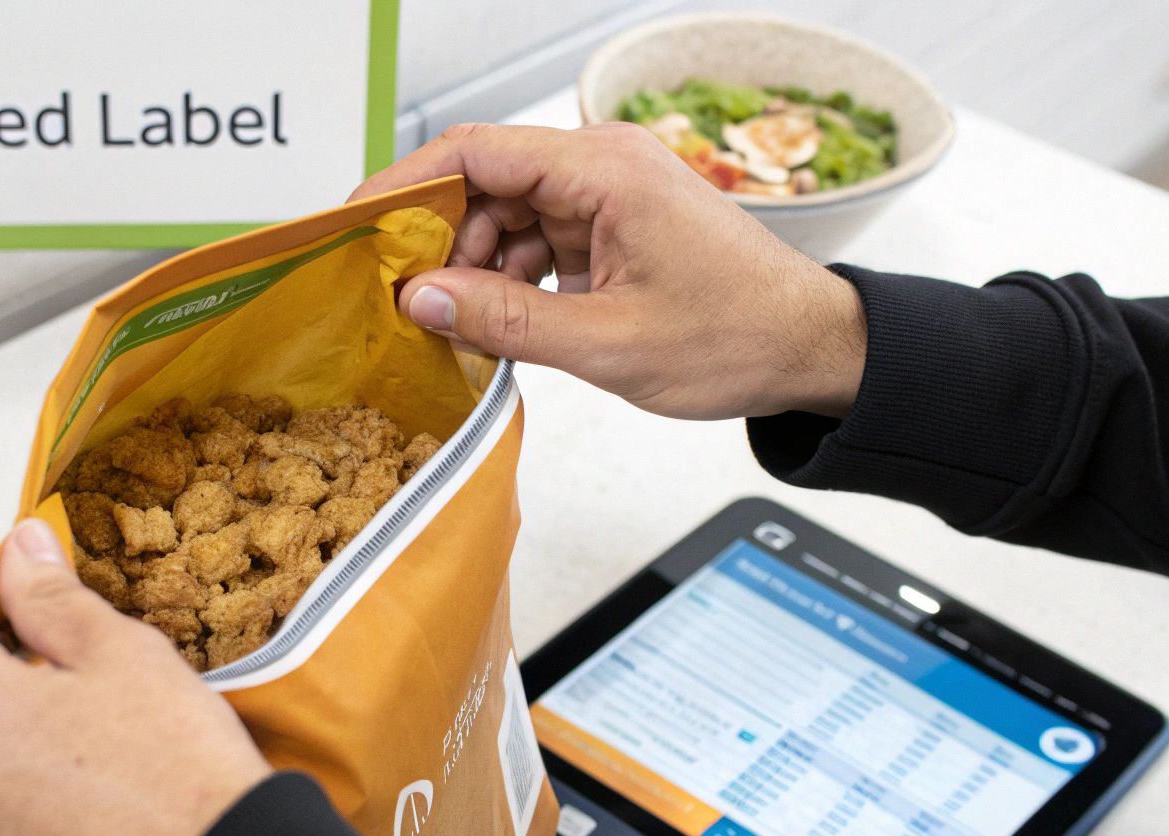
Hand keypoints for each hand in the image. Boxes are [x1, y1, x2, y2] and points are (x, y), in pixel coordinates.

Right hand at [353, 122, 866, 419]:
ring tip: (456, 329)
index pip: (474, 152)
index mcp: (602, 170)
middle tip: (400, 301)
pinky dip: (509, 281)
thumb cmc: (737, 337)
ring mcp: (607, 194)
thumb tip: (420, 301)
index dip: (404, 187)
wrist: (812, 350)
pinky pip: (536, 240)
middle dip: (436, 241)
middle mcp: (601, 166)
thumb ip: (504, 322)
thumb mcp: (608, 344)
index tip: (356, 227)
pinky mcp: (613, 226)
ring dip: (474, 270)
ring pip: (505, 217)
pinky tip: (497, 326)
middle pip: (482, 182)